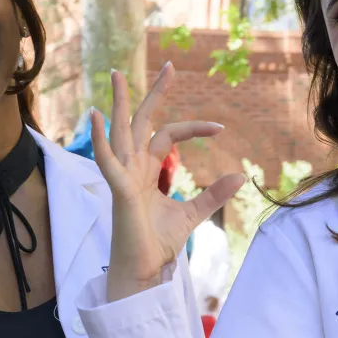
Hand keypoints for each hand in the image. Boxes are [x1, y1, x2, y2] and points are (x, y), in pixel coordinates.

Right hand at [91, 63, 244, 301]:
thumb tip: (241, 175)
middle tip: (169, 67)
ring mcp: (123, 177)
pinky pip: (107, 160)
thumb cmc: (158, 244)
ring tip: (117, 74)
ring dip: (118, 103)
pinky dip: (100, 138)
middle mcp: (133, 169)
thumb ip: (214, 194)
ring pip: (120, 132)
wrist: (144, 271)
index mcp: (146, 172)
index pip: (168, 135)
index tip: (220, 128)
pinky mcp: (118, 190)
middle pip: (140, 122)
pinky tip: (97, 114)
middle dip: (153, 94)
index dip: (193, 127)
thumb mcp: (193, 214)